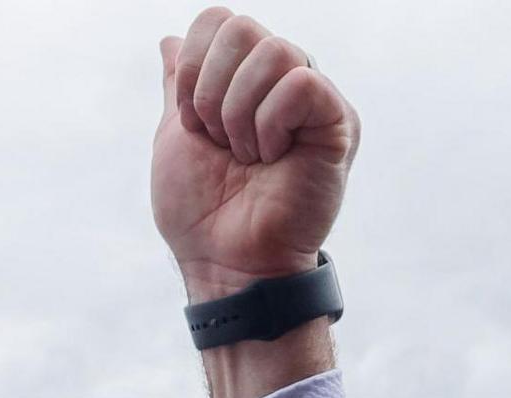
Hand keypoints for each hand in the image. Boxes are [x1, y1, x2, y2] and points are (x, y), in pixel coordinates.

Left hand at [151, 11, 355, 298]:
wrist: (225, 260)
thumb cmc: (202, 212)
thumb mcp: (176, 136)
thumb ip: (180, 85)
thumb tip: (171, 41)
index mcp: (247, 79)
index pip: (219, 20)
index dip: (193, 67)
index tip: (192, 122)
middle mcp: (284, 80)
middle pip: (241, 27)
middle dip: (211, 90)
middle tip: (220, 142)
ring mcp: (315, 100)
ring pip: (274, 51)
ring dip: (240, 112)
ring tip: (247, 156)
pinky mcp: (339, 123)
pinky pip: (301, 84)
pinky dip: (270, 124)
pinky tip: (272, 159)